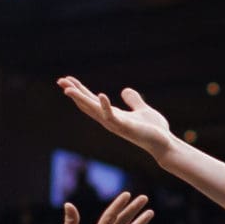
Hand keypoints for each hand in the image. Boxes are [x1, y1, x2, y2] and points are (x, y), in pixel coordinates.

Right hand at [58, 77, 174, 155]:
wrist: (164, 144)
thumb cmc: (154, 130)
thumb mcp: (142, 109)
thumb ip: (133, 100)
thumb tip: (125, 90)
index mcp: (113, 115)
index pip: (92, 100)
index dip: (80, 90)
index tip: (67, 79)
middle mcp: (110, 120)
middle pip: (87, 104)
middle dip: (74, 92)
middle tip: (60, 81)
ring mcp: (116, 125)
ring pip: (93, 111)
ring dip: (81, 100)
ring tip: (68, 89)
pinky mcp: (126, 127)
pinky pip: (112, 116)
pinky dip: (105, 107)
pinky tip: (101, 95)